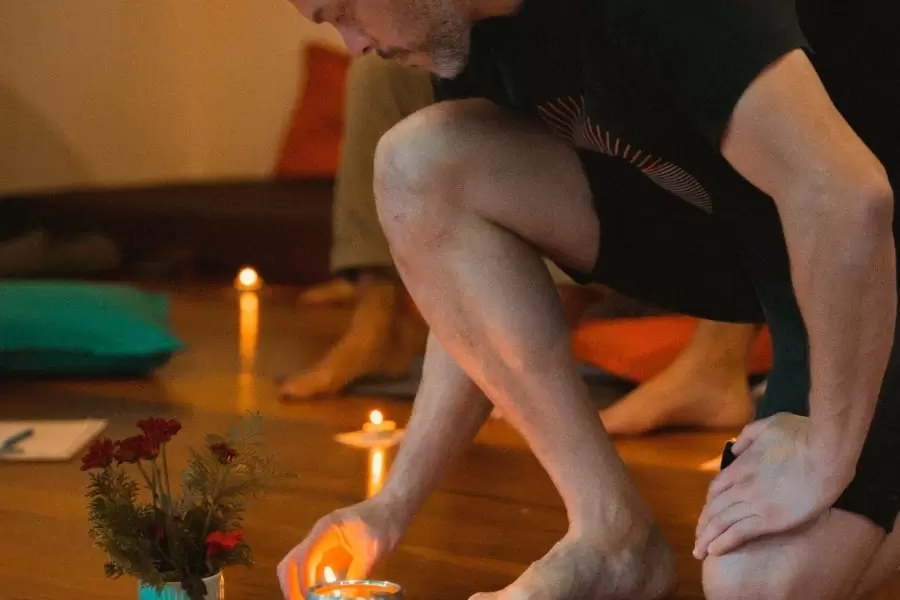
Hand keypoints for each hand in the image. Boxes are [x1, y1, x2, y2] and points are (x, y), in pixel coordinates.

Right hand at [277, 497, 406, 598]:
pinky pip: (312, 571)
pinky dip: (312, 586)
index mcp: (325, 530)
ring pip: (297, 567)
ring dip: (298, 587)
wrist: (393, 507)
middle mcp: (318, 537)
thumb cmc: (384, 521)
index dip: (303, 581)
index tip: (310, 597)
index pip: (303, 558)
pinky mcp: (330, 553)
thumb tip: (349, 595)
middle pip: (290, 563)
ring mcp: (322, 545)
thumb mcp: (373, 548)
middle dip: (292, 586)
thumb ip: (358, 572)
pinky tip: (322, 595)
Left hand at [693, 413, 850, 558]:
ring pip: (721, 522)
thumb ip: (747, 437)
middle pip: (714, 508)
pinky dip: (724, 542)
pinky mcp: (770, 519)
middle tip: (697, 539)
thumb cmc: (802, 434)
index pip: (715, 489)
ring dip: (708, 538)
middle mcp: (741, 486)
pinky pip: (739, 532)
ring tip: (699, 552)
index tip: (707, 515)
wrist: (826, 451)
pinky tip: (715, 551)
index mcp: (740, 466)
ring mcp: (755, 503)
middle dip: (703, 525)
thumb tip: (736, 449)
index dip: (709, 504)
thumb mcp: (767, 426)